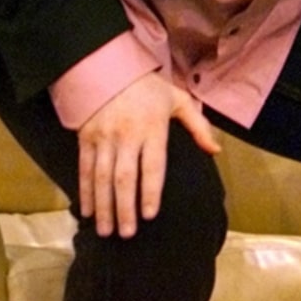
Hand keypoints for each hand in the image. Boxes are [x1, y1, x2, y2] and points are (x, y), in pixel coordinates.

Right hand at [77, 71, 219, 237]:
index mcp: (152, 127)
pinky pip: (84, 169)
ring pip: (102, 178)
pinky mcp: (85, 138)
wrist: (106, 66)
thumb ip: (197, 126)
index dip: (150, 192)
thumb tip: (215, 151)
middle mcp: (126, 135)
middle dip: (124, 208)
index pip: (152, 165)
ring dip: (104, 207)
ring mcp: (103, 137)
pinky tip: (87, 211)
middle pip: (124, 178)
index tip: (149, 215)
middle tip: (127, 234)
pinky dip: (85, 192)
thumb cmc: (147, 87)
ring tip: (105, 231)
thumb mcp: (177, 99)